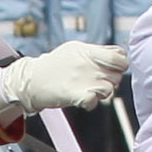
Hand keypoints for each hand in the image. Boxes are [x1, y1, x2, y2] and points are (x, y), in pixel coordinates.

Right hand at [0, 42, 126, 119]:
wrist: (32, 80)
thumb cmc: (55, 65)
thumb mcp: (76, 49)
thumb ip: (97, 51)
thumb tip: (118, 54)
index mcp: (88, 51)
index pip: (120, 56)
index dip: (120, 64)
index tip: (112, 68)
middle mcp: (87, 64)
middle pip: (117, 75)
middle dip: (111, 80)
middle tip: (98, 82)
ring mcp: (82, 79)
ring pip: (109, 89)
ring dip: (103, 93)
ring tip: (90, 90)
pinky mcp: (74, 95)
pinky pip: (94, 101)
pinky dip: (92, 103)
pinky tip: (85, 100)